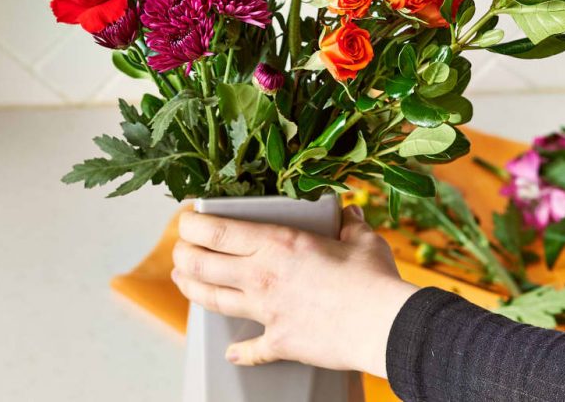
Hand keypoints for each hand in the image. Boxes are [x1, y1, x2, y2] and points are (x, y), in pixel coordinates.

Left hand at [171, 204, 417, 376]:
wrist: (384, 324)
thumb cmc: (373, 278)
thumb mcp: (362, 239)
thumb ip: (350, 224)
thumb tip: (349, 212)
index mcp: (277, 243)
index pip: (216, 230)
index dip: (191, 224)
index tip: (185, 219)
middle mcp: (262, 275)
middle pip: (200, 264)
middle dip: (182, 255)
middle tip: (180, 250)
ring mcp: (266, 311)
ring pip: (212, 300)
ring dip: (190, 289)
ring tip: (182, 280)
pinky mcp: (279, 341)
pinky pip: (250, 350)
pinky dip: (239, 352)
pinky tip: (232, 352)